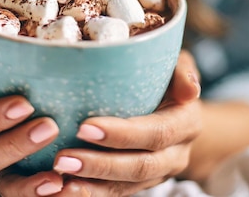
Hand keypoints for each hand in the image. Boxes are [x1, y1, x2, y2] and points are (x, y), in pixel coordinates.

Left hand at [11, 50, 202, 196]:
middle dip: (100, 165)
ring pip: (126, 186)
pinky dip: (89, 193)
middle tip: (63, 159)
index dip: (123, 134)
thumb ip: (181, 71)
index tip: (85, 127)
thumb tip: (190, 90)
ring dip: (90, 185)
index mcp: (186, 123)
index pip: (156, 133)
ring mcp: (159, 173)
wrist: (172, 105)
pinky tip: (62, 189)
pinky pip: (115, 194)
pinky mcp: (139, 183)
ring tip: (58, 176)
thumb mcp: (176, 64)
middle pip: (140, 167)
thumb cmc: (165, 76)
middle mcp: (176, 154)